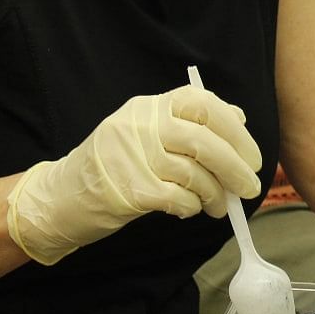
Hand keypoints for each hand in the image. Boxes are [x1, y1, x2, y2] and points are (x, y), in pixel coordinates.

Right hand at [6, 84, 262, 264]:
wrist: (61, 197)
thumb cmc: (115, 165)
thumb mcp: (147, 131)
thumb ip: (188, 122)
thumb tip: (238, 117)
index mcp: (149, 106)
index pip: (202, 103)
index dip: (235, 129)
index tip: (253, 155)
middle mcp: (141, 125)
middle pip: (205, 141)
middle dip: (236, 167)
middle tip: (251, 186)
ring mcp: (133, 157)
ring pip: (195, 174)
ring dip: (216, 194)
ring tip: (220, 206)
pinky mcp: (130, 190)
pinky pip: (179, 198)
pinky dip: (192, 207)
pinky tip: (190, 210)